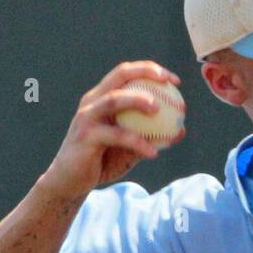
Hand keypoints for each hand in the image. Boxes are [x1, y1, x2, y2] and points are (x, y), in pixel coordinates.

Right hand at [39, 61, 184, 199]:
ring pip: (114, 100)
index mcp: (102, 99)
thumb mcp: (130, 148)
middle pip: (119, 76)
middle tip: (168, 81)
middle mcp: (93, 102)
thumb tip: (180, 130)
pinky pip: (116, 136)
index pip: (125, 74)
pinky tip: (153, 152)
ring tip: (158, 109)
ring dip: (137, 100)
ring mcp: (87, 117)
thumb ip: (151, 136)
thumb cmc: (102, 162)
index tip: (173, 79)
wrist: (71, 182)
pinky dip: (137, 142)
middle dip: (145, 72)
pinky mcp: (86, 136)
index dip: (149, 70)